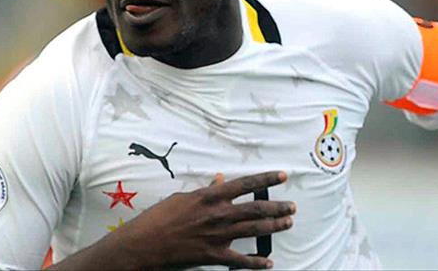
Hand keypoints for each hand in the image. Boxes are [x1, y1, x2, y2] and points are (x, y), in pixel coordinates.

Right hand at [115, 170, 294, 269]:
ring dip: (273, 227)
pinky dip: (256, 263)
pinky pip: (240, 261)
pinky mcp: (213, 256)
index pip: (245, 184)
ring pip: (253, 230)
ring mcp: (217, 236)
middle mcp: (218, 214)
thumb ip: (205, 191)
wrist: (144, 245)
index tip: (282, 176)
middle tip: (293, 206)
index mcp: (210, 197)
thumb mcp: (182, 198)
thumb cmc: (159, 218)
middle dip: (277, 207)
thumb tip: (221, 181)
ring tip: (288, 223)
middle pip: (255, 209)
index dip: (266, 180)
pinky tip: (269, 263)